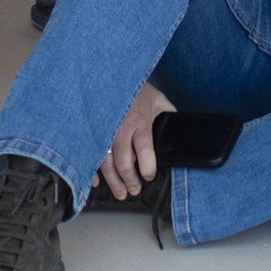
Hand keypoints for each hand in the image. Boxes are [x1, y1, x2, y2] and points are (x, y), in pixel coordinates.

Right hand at [96, 81, 175, 200]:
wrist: (110, 77)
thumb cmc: (136, 90)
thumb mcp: (157, 99)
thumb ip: (167, 115)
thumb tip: (180, 129)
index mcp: (139, 120)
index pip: (144, 148)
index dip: (147, 166)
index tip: (149, 176)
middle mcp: (120, 128)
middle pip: (124, 161)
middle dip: (130, 179)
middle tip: (135, 189)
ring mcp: (104, 132)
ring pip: (107, 163)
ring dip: (113, 181)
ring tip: (121, 193)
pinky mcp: (93, 133)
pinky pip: (90, 156)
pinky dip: (92, 171)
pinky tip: (96, 182)